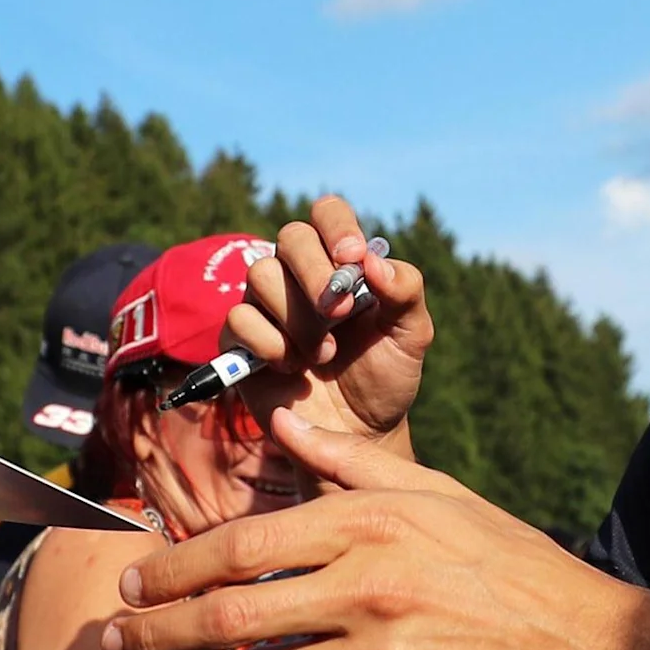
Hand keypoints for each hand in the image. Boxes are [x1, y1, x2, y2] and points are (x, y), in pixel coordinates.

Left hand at [102, 411, 649, 649]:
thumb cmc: (509, 563)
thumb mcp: (437, 495)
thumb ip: (351, 462)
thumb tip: (284, 418)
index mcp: (367, 523)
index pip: (244, 545)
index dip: (178, 565)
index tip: (135, 576)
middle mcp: (363, 586)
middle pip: (231, 611)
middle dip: (160, 628)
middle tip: (114, 638)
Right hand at [228, 196, 430, 440]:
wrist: (360, 435)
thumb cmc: (385, 377)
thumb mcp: (411, 336)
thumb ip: (405, 292)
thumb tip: (373, 261)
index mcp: (341, 263)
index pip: (327, 214)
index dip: (336, 226)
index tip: (351, 257)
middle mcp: (299, 276)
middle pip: (291, 237)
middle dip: (315, 272)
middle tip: (340, 313)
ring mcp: (267, 306)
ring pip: (261, 274)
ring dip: (298, 317)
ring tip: (323, 354)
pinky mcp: (241, 341)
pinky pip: (238, 319)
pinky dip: (269, 343)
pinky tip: (293, 366)